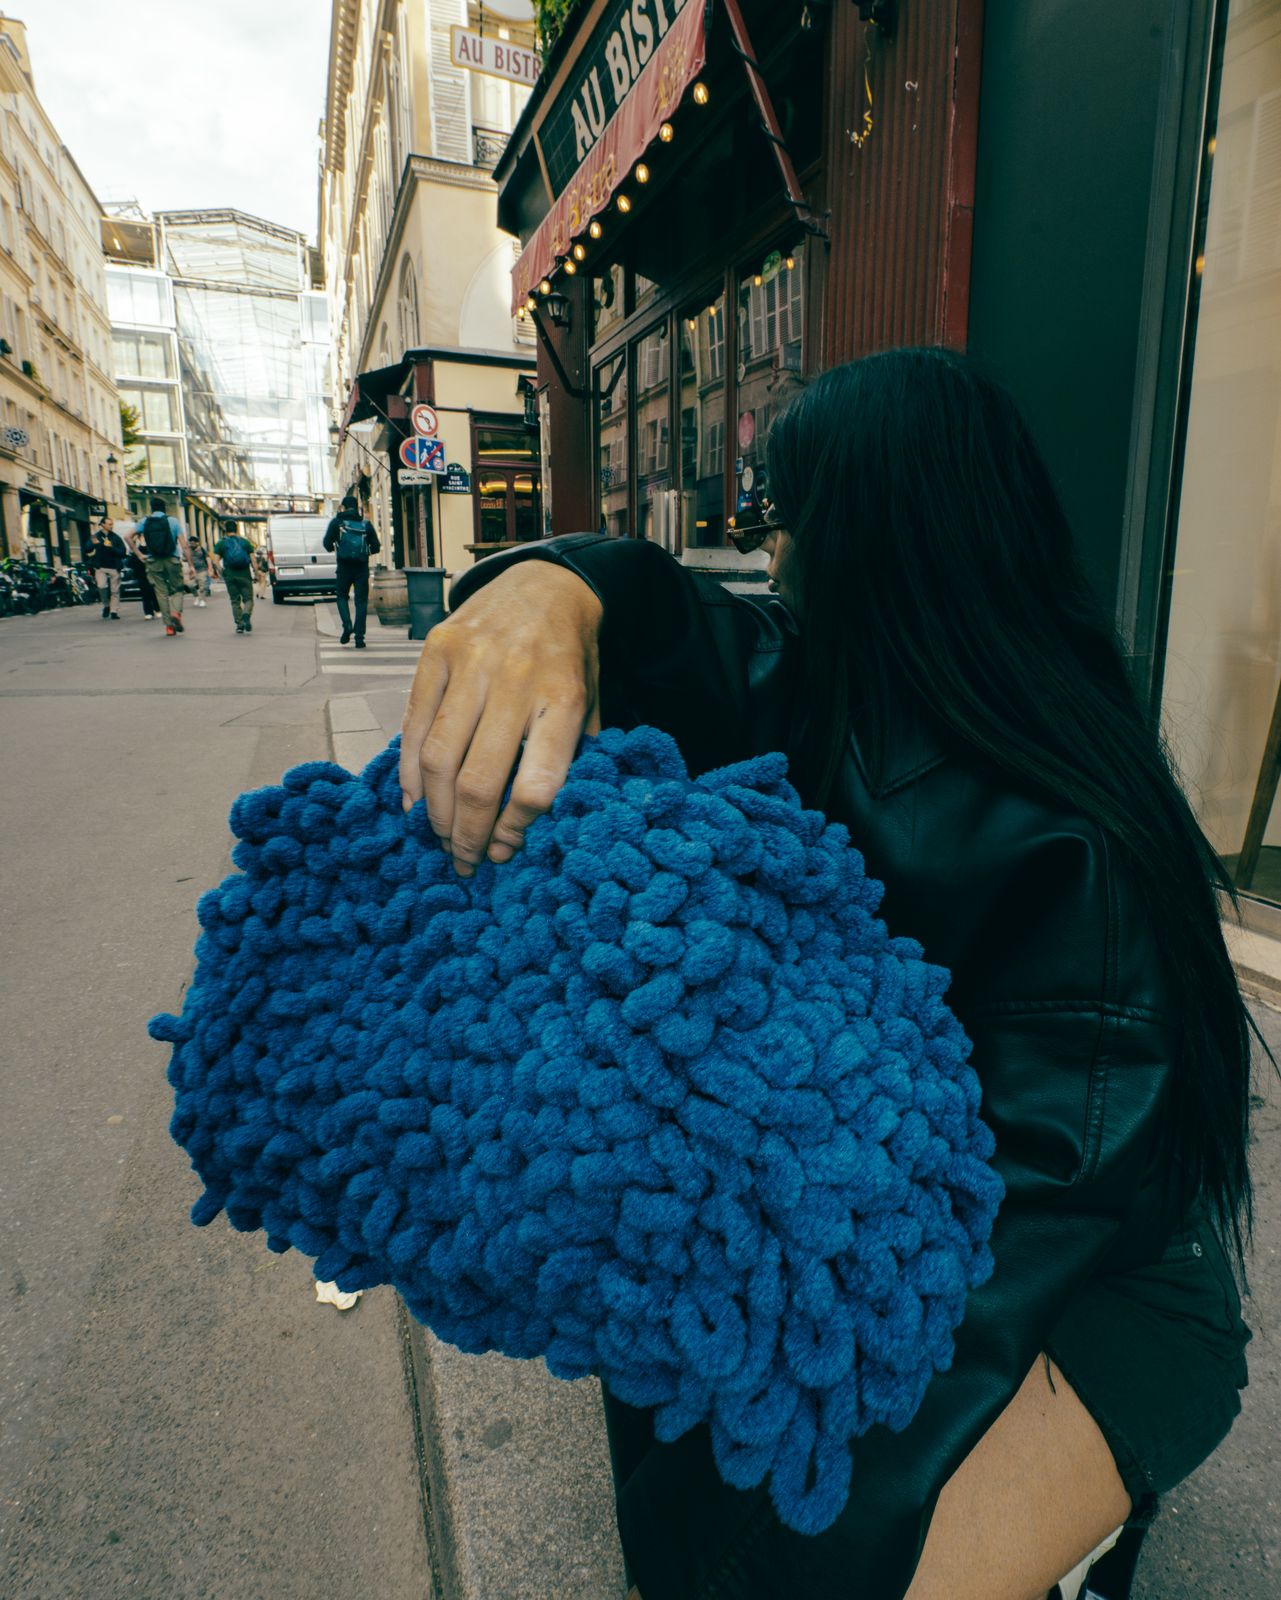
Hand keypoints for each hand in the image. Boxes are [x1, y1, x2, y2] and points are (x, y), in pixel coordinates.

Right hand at [399, 561, 602, 874]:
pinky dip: (408, 772)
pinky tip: (414, 801)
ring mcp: (471, 663)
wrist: (545, 585)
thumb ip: (571, 759)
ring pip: (437, 759)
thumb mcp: (591, 706)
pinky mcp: (436, 652)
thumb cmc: (570, 659)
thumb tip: (534, 827)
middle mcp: (515, 679)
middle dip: (468, 835)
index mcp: (563, 699)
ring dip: (435, 812)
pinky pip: (413, 724)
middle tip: (465, 861)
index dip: (517, 829)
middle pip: (480, 781)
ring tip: (441, 836)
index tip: (507, 850)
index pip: (537, 785)